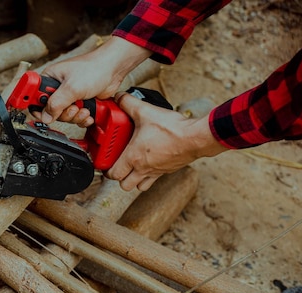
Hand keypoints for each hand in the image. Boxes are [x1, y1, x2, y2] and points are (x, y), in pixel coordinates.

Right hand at [33, 36, 151, 126]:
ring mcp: (69, 96)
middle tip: (72, 107)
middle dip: (63, 113)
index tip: (40, 113)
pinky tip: (88, 112)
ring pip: (64, 116)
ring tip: (83, 108)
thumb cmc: (94, 68)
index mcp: (50, 79)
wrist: (113, 69)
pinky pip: (75, 117)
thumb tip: (45, 117)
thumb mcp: (71, 87)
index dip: (35, 106)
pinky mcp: (79, 102)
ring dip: (75, 116)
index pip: (34, 97)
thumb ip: (56, 103)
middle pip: (50, 111)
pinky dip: (82, 118)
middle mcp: (57, 88)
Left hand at [107, 92, 228, 190]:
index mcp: (134, 158)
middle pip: (125, 185)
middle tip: (118, 165)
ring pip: (139, 186)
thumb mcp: (145, 111)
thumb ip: (128, 103)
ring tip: (133, 166)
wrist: (195, 138)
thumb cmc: (171, 129)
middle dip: (119, 178)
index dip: (106, 171)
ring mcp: (156, 172)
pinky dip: (149, 175)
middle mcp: (143, 169)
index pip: (113, 174)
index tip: (105, 163)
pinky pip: (154, 179)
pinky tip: (150, 160)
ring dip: (134, 179)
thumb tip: (119, 97)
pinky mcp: (167, 170)